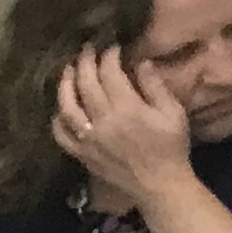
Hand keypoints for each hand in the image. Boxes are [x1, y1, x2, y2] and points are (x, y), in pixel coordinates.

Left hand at [52, 44, 194, 206]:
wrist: (160, 185)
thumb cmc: (171, 147)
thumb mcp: (172, 112)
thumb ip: (154, 85)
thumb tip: (140, 62)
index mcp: (127, 108)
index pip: (109, 73)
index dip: (108, 55)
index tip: (113, 47)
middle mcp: (102, 122)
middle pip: (85, 84)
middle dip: (84, 62)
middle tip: (87, 49)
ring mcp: (89, 140)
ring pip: (67, 107)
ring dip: (64, 85)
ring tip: (67, 71)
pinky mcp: (82, 155)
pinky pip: (62, 136)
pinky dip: (58, 120)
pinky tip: (61, 110)